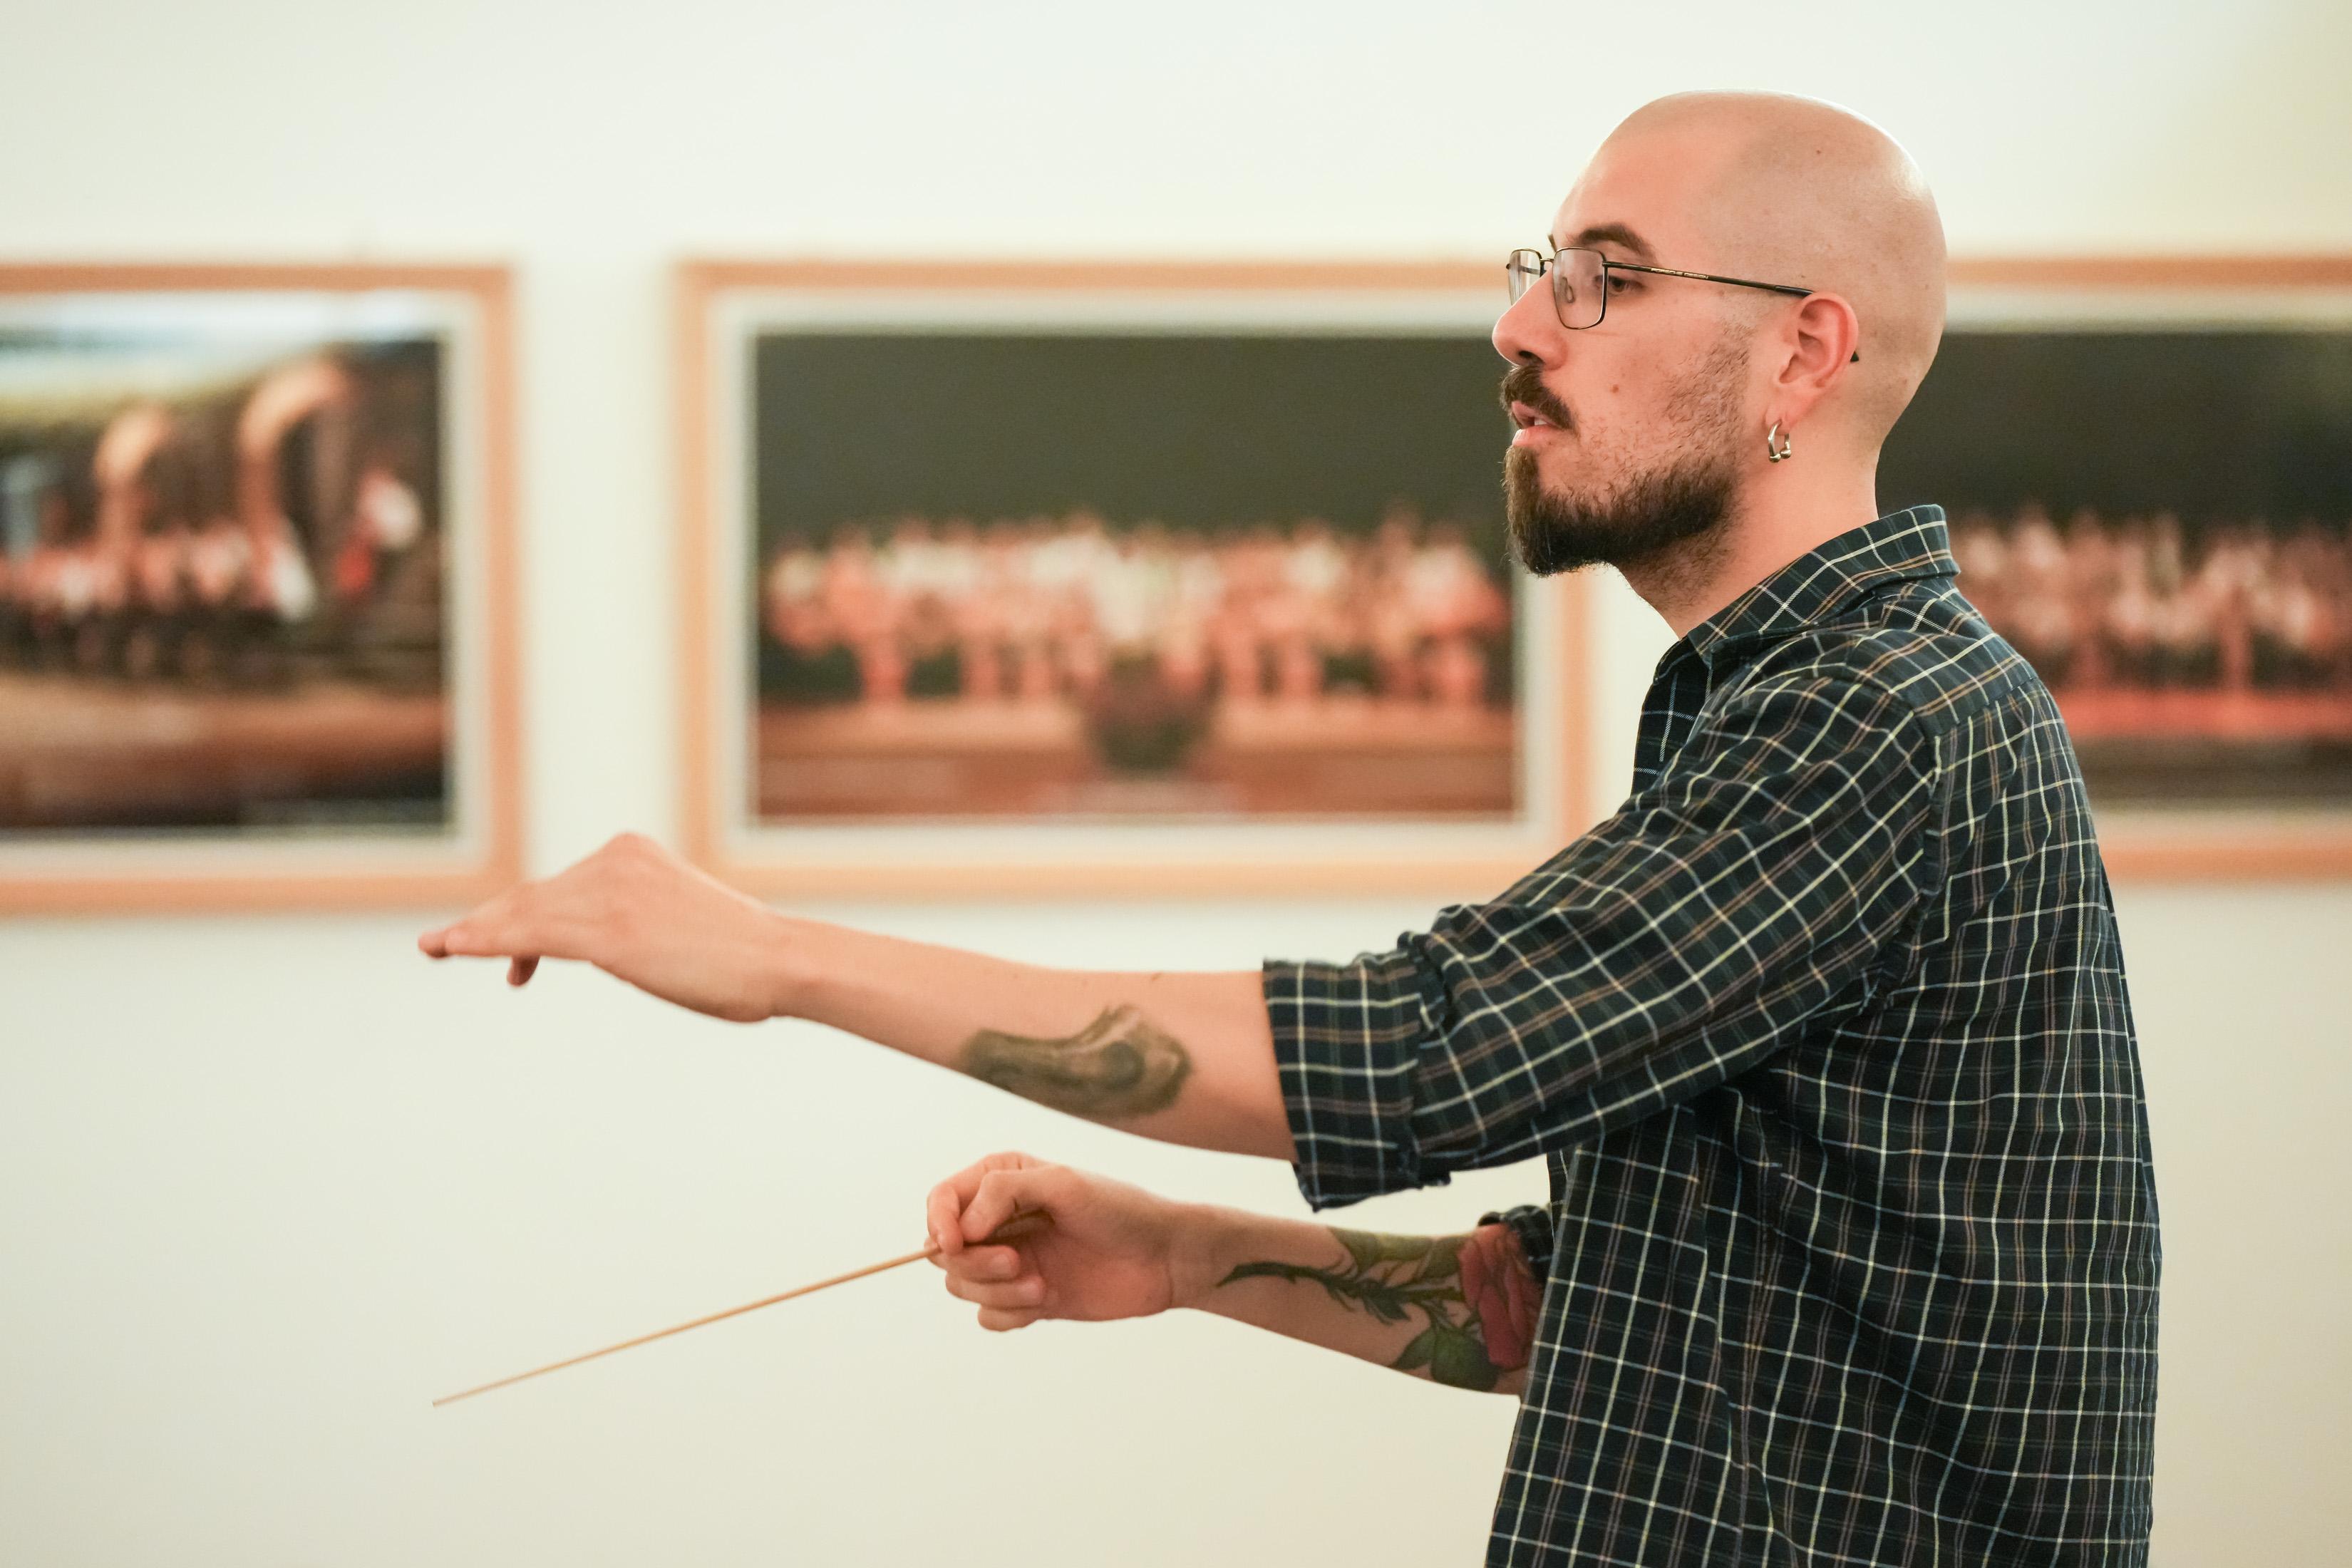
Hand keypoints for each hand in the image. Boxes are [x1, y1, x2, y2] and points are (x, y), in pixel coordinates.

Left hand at [416, 833, 790, 1022]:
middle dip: (486, 920)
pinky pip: (527, 933)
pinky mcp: (605, 931)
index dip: (520, 914)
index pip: (560, 884)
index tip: (500, 945)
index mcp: (635, 852)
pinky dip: (481, 939)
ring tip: (436, 947)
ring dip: (473, 932)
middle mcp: (615, 860)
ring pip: (522, 914)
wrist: (780, 960)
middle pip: (532, 895)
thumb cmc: (745, 955)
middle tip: (442, 943)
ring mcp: (609, 893)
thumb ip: (641, 918)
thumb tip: (621, 943)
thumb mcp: (683, 919)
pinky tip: (453, 946)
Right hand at [925, 1152, 1210, 1332]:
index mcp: (1001, 1181)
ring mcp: (1011, 1262)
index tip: (957, 1244)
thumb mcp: (1062, 1183)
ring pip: (962, 1287)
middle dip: (974, 1263)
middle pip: (944, 1252)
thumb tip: (962, 1227)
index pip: (942, 1201)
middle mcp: (999, 1222)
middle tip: (1017, 1262)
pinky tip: (1047, 1301)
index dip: (939, 1224)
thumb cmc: (1118, 1209)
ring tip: (1041, 1286)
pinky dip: (1010, 1314)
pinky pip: (988, 1318)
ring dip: (997, 1291)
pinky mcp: (1025, 1298)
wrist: (1164, 1258)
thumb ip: (1003, 1190)